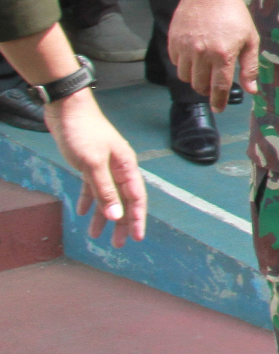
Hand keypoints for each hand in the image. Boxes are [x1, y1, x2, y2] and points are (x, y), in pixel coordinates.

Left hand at [48, 91, 144, 246]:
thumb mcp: (92, 164)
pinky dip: (89, 200)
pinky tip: (82, 212)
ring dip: (102, 215)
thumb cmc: (82, 132)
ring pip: (107, 196)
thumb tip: (116, 216)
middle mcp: (118, 168)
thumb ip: (105, 190)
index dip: (137, 219)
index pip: (135, 198)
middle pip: (123, 201)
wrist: (66, 108)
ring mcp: (104, 166)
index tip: (137, 238)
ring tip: (95, 236)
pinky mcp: (89, 163)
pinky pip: (92, 187)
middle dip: (121, 223)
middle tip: (119, 244)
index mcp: (126, 167)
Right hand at [170, 0, 258, 102]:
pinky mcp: (173, 41)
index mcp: (223, 55)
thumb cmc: (235, 15)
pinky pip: (176, 63)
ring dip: (195, 79)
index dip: (218, 102)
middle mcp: (201, 54)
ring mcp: (185, 47)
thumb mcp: (250, 39)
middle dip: (207, 91)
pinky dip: (184, 65)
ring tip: (205, 71)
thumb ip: (250, 67)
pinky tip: (194, 57)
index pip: (219, 88)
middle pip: (200, 85)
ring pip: (185, 76)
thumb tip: (251, 91)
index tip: (219, 109)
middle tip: (214, 87)